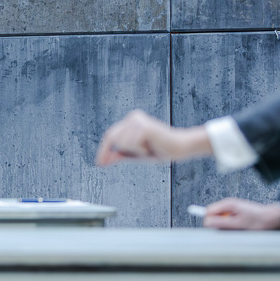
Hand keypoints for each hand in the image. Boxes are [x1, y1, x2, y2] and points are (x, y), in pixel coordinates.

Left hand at [95, 110, 211, 165]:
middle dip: (111, 153)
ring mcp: (138, 120)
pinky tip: (151, 147)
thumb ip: (120, 155)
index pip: (110, 135)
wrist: (180, 148)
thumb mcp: (135, 154)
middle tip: (119, 163)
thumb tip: (102, 162)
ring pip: (121, 143)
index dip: (103, 150)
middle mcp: (133, 117)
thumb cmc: (159, 150)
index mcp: (130, 121)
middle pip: (112, 138)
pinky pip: (131, 144)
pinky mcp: (144, 126)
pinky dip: (140, 151)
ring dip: (134, 152)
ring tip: (147, 149)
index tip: (99, 163)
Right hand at [202, 198, 279, 230]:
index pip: (208, 211)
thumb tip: (207, 222)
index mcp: (228, 204)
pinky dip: (232, 225)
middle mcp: (229, 204)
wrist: (274, 218)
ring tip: (238, 228)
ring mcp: (233, 207)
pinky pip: (227, 219)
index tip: (215, 229)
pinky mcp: (237, 211)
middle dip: (219, 224)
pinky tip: (241, 226)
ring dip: (226, 225)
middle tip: (231, 229)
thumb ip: (221, 223)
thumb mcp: (239, 224)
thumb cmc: (259, 221)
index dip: (210, 221)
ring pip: (221, 218)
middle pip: (214, 215)